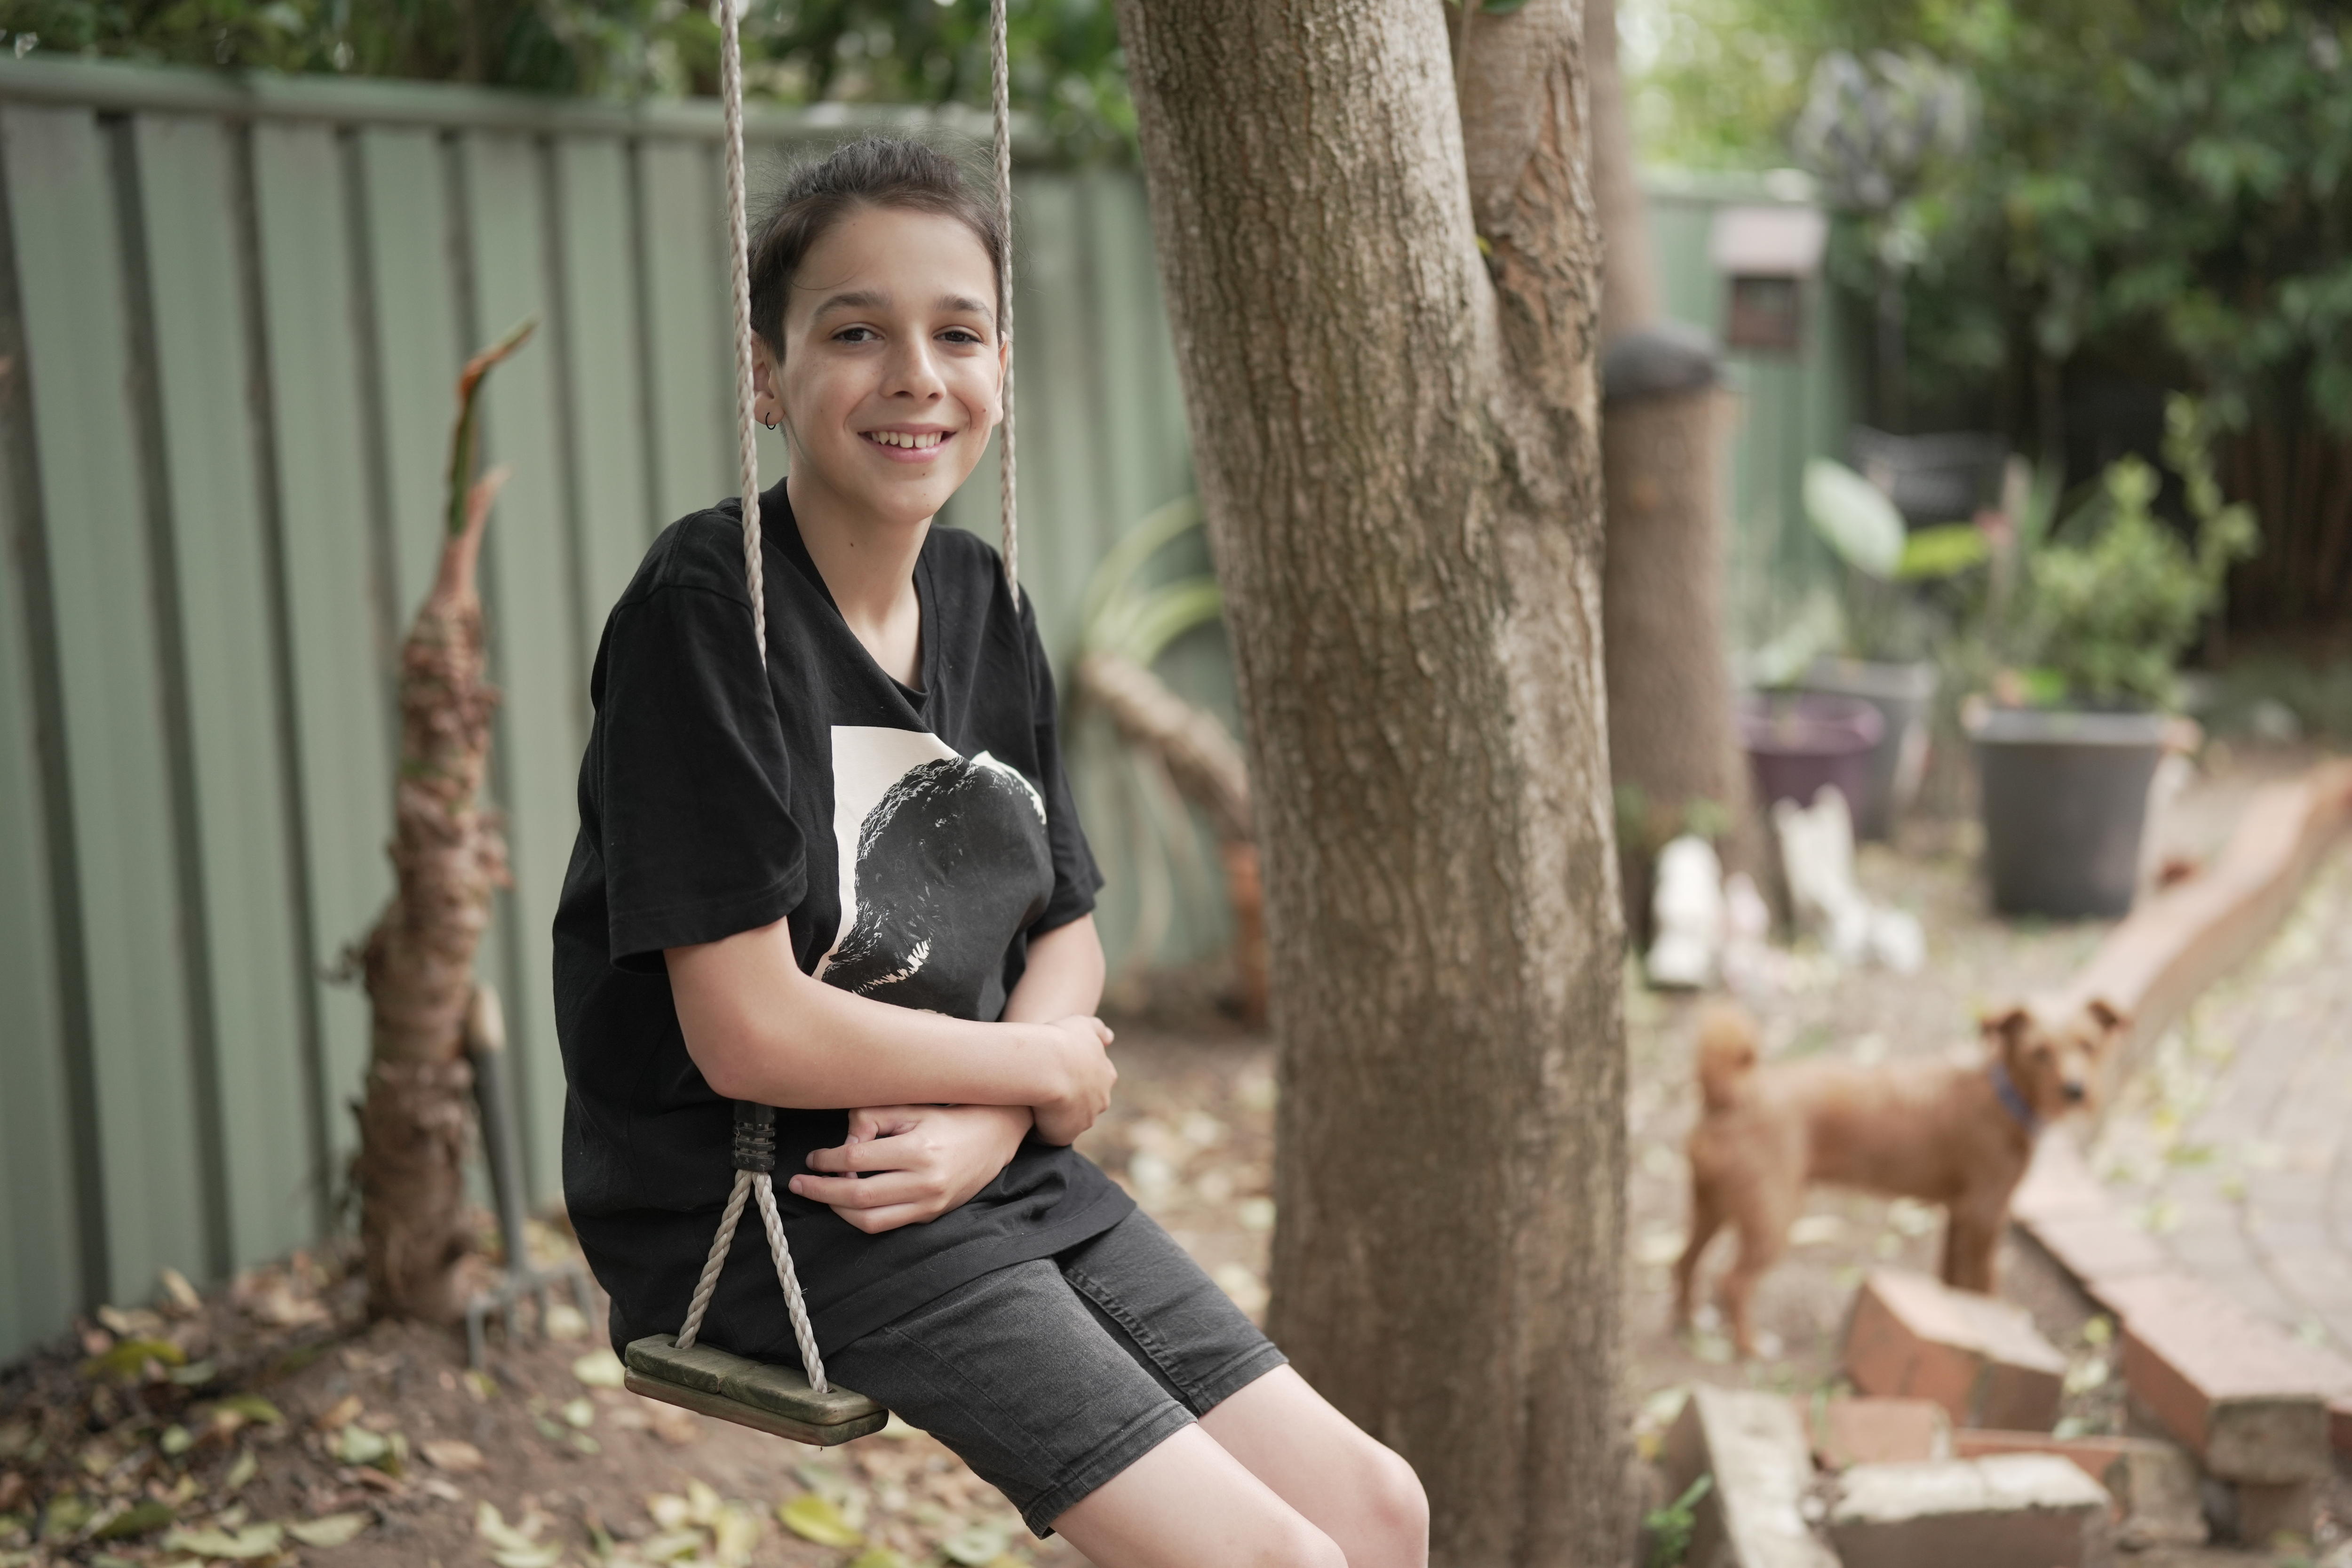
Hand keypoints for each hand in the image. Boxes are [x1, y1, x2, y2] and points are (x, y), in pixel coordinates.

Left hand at [790, 1104, 1032, 1233]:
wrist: (995, 1134)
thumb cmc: (948, 1115)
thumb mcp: (910, 1106)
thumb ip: (872, 1118)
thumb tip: (843, 1145)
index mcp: (918, 1149)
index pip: (857, 1161)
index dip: (826, 1161)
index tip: (813, 1158)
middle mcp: (925, 1182)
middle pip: (857, 1196)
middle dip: (821, 1191)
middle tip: (799, 1184)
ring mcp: (929, 1203)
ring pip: (869, 1220)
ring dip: (837, 1210)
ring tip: (822, 1194)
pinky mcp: (931, 1215)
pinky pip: (886, 1225)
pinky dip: (861, 1217)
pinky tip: (848, 1204)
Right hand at [1033, 1015, 1115, 1145]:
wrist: (1048, 1065)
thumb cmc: (1062, 1040)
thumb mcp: (1083, 1025)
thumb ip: (1097, 1030)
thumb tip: (1109, 1038)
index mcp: (1106, 1075)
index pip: (1095, 1081)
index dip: (1078, 1077)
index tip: (1059, 1071)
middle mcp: (1100, 1100)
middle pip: (1086, 1104)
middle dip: (1071, 1100)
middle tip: (1046, 1089)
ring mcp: (1084, 1120)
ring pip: (1069, 1121)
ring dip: (1054, 1115)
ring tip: (1031, 1105)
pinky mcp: (1064, 1136)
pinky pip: (1050, 1136)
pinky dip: (1040, 1130)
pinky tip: (1025, 1118)